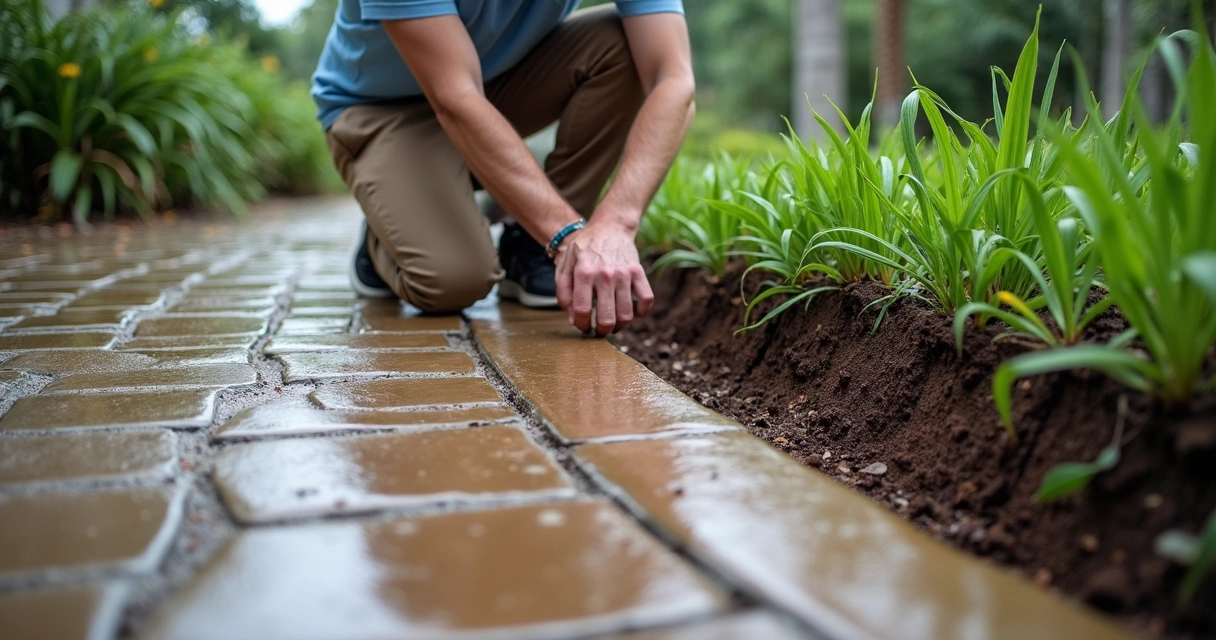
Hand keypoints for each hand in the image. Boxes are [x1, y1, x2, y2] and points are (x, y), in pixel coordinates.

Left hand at [555, 218, 653, 335]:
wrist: (610, 226)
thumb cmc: (584, 248)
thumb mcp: (566, 264)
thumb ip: (564, 292)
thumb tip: (573, 319)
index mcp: (584, 272)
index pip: (581, 311)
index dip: (581, 325)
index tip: (583, 327)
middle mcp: (605, 274)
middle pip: (607, 318)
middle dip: (602, 331)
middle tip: (599, 330)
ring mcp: (624, 273)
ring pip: (626, 314)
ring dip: (619, 326)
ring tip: (613, 324)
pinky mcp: (638, 271)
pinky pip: (646, 299)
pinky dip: (641, 312)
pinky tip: (632, 312)